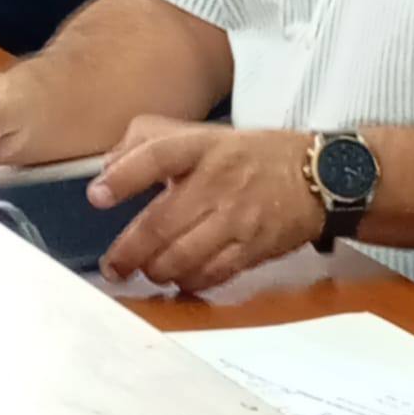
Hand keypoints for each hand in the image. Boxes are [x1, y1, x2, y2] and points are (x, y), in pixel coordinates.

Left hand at [90, 120, 323, 293]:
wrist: (316, 176)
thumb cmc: (248, 155)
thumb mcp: (201, 132)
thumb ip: (150, 139)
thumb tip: (108, 165)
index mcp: (202, 146)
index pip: (157, 156)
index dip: (123, 176)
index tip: (97, 196)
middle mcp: (217, 181)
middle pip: (161, 222)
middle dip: (128, 250)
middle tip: (112, 265)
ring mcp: (237, 218)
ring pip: (181, 256)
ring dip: (154, 270)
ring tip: (144, 270)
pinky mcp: (253, 248)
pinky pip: (210, 275)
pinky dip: (187, 282)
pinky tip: (177, 278)